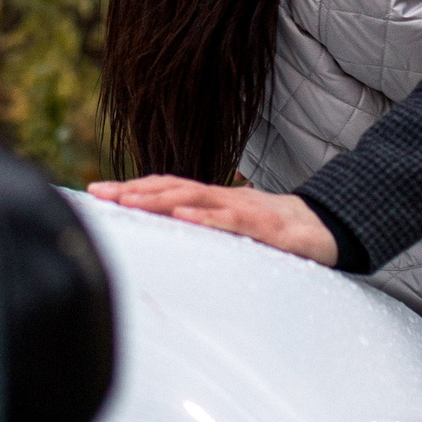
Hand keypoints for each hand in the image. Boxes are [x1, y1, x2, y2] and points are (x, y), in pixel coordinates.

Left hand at [86, 175, 338, 265]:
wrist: (324, 227)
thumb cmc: (274, 232)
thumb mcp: (232, 229)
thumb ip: (204, 229)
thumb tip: (167, 234)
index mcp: (212, 200)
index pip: (166, 188)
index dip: (132, 188)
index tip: (97, 192)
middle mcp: (221, 198)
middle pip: (171, 187)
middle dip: (133, 190)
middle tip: (98, 192)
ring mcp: (241, 208)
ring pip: (195, 198)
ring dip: (159, 198)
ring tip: (129, 201)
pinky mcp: (263, 225)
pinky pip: (230, 219)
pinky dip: (205, 216)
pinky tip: (183, 216)